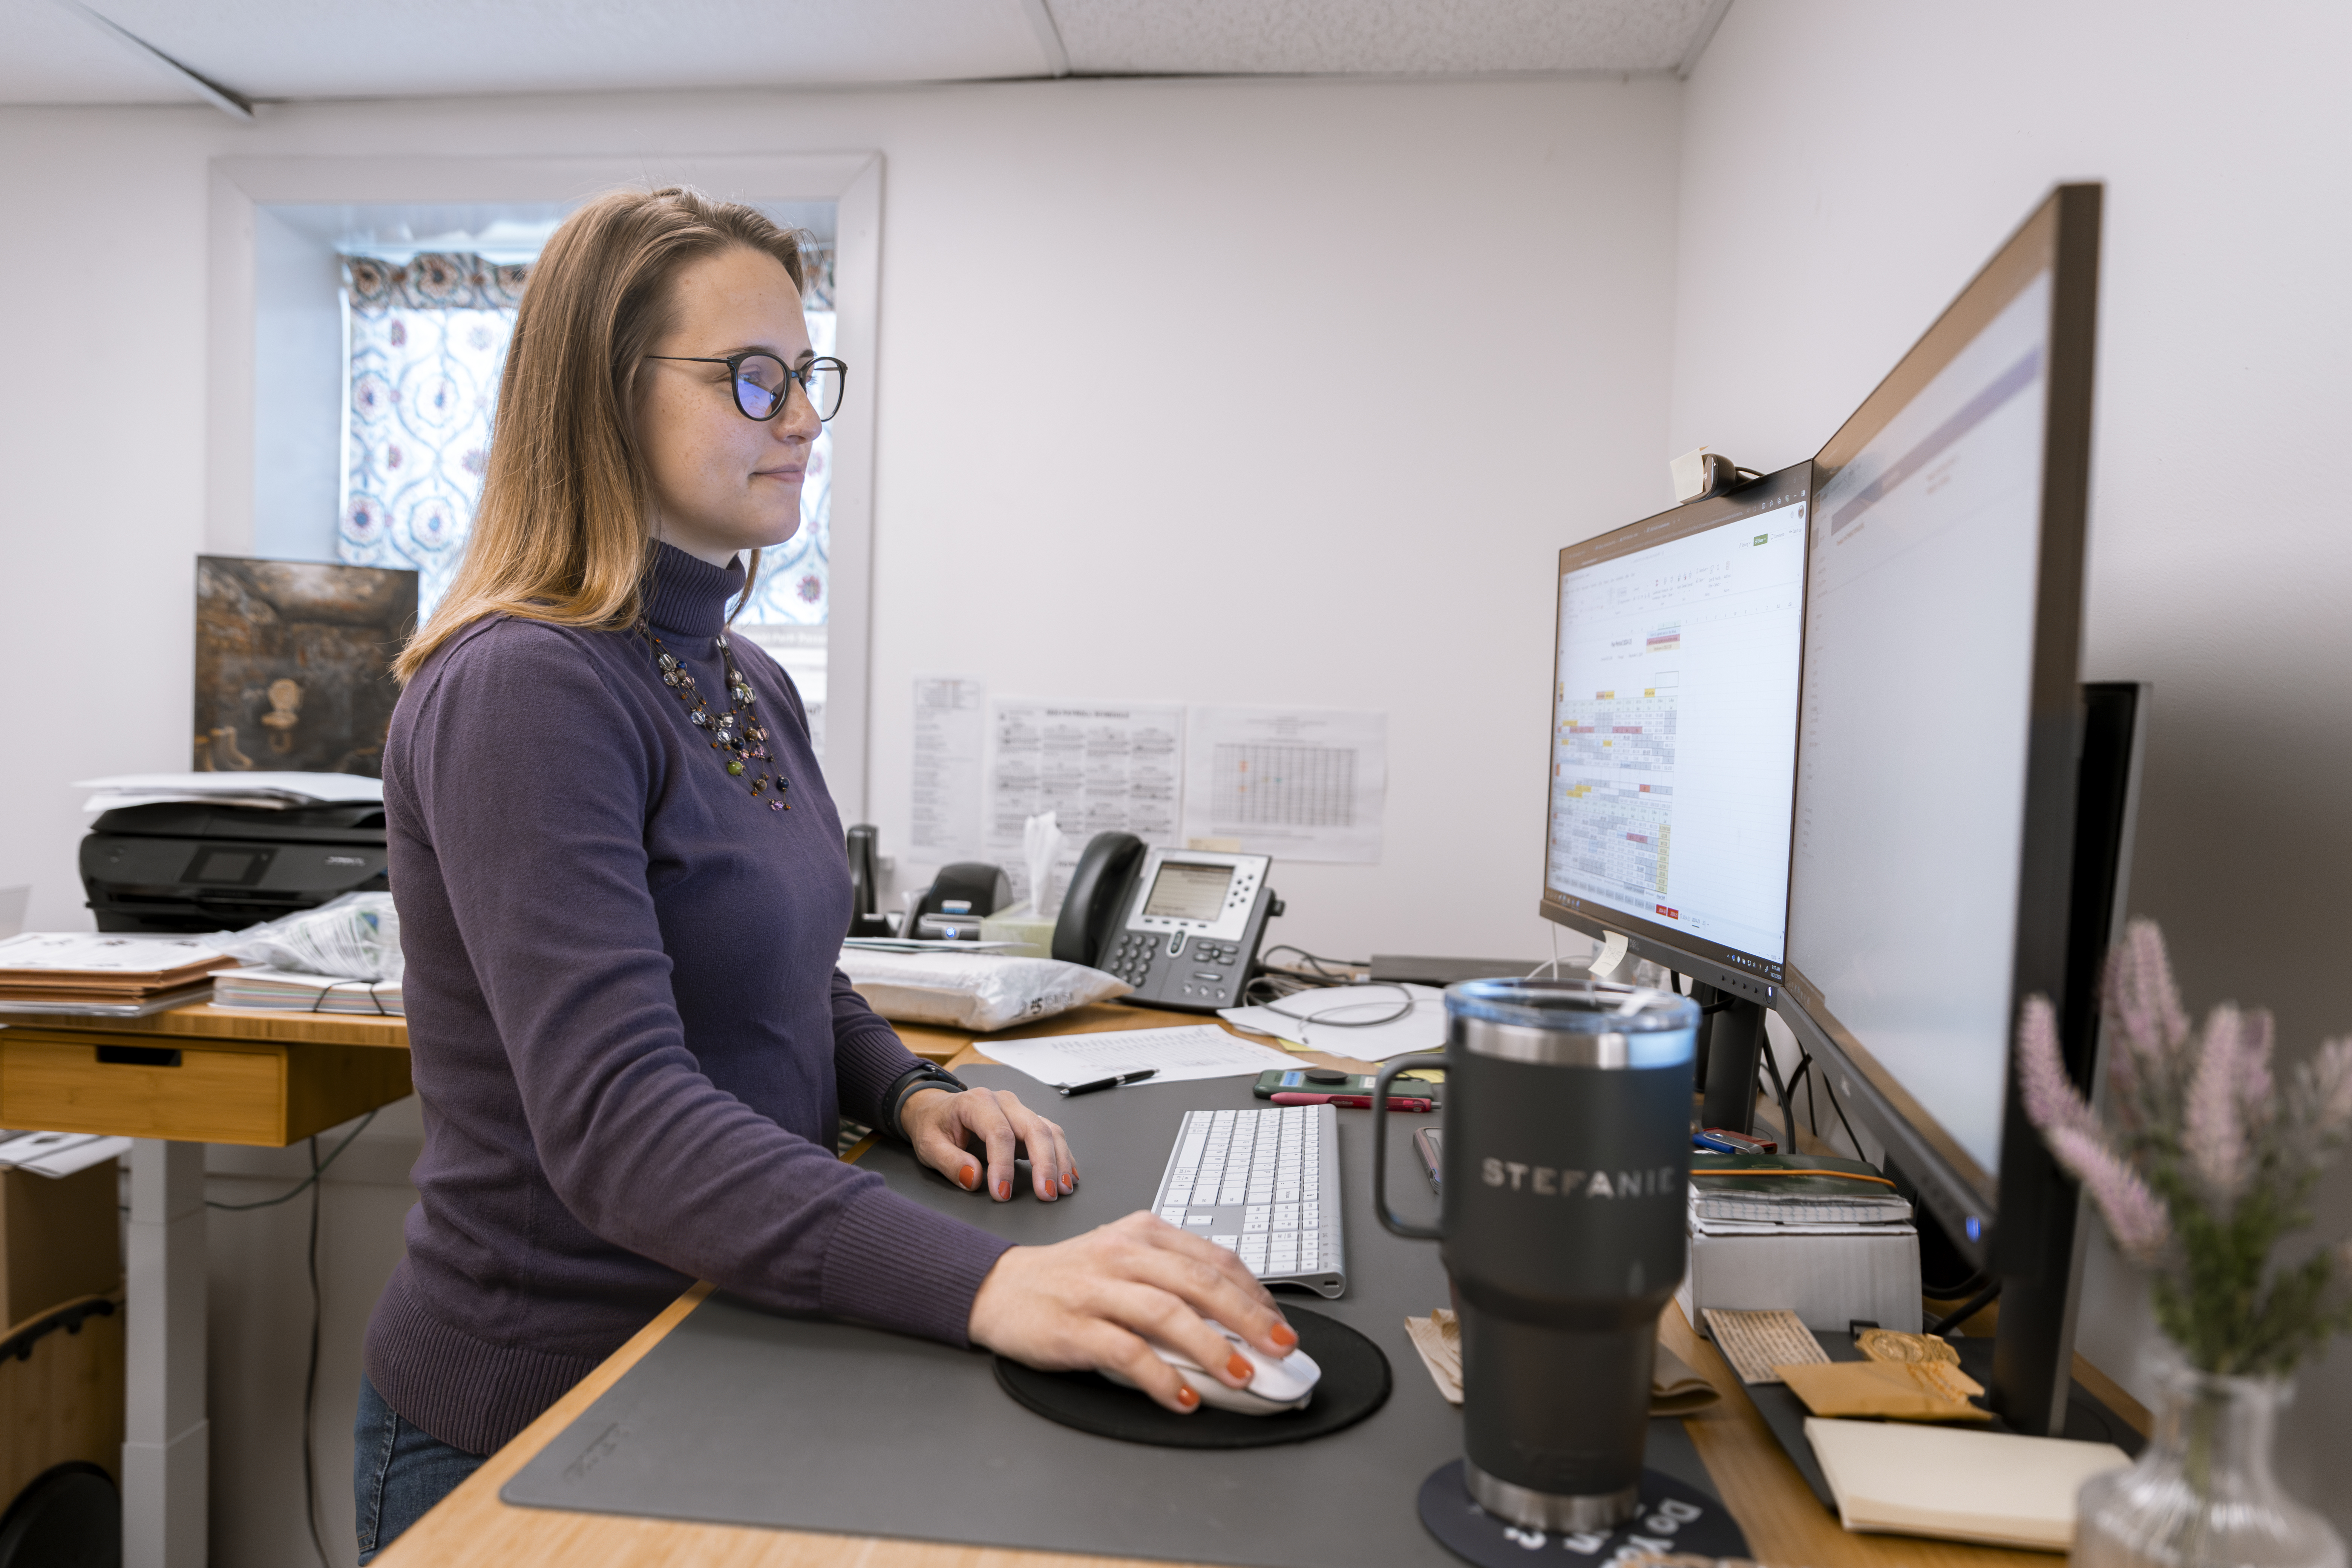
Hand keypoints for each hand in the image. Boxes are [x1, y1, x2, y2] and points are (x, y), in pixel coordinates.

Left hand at [900, 1085, 1074, 1201]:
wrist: (936, 1110)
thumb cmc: (934, 1126)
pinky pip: (1051, 1135)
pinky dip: (1062, 1155)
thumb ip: (950, 1162)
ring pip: (1049, 1130)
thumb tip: (975, 1179)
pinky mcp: (1026, 1122)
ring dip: (1059, 1160)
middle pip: (1033, 1128)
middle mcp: (1004, 1102)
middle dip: (1045, 1163)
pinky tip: (1069, 1175)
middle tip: (1047, 1194)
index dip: (1003, 1165)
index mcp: (977, 1102)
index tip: (1002, 1194)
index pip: (999, 1133)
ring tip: (1063, 1189)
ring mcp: (1018, 1110)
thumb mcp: (929, 1145)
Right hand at [966, 1211, 1298, 1411]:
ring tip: (1242, 1374)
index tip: (1281, 1323)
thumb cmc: (1069, 1279)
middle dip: (1249, 1316)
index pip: (1214, 1258)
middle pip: (1200, 1281)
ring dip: (1212, 1346)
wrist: (999, 1289)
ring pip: (1168, 1312)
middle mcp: (1124, 1254)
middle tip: (1282, 1346)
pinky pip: (1126, 1351)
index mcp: (1144, 1233)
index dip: (1255, 1293)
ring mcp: (1098, 1289)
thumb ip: (1173, 1281)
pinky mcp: (1074, 1326)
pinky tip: (1183, 1395)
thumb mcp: (1126, 1262)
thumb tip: (1235, 1323)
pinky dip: (1160, 1375)